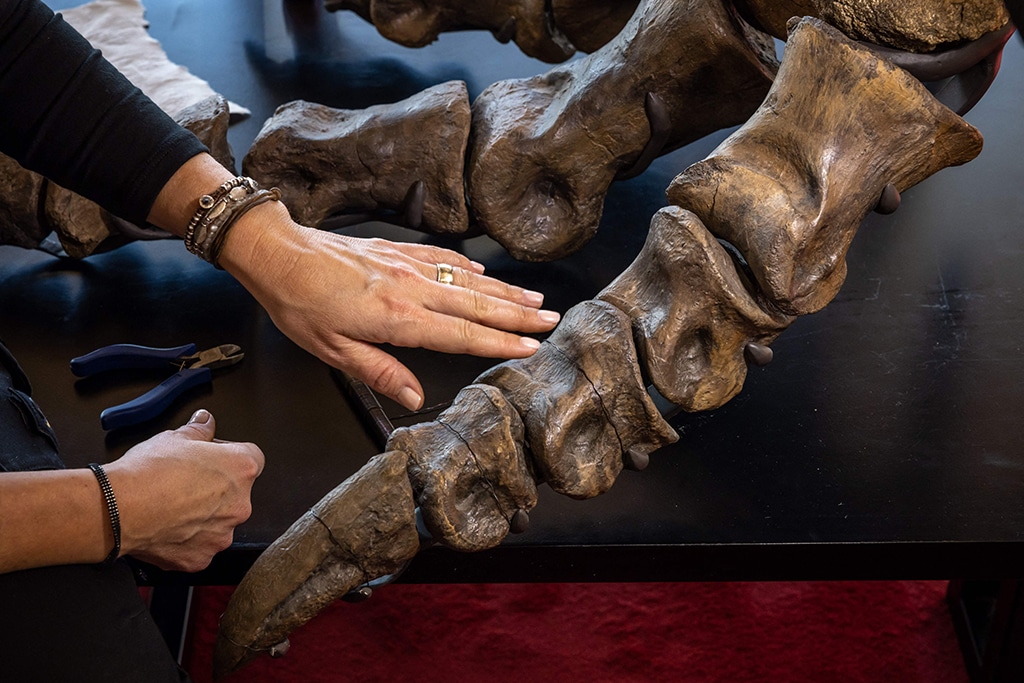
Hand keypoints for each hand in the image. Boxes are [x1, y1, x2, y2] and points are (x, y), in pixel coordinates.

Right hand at [104, 410, 263, 572]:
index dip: (228, 454)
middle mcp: (239, 504)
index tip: (209, 456)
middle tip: (185, 482)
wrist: (119, 510)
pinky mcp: (201, 558)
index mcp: (241, 468)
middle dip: (215, 487)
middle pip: (235, 493)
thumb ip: (199, 430)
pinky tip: (166, 527)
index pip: (251, 457)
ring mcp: (221, 534)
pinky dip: (186, 539)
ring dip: (202, 515)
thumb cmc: (147, 473)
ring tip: (172, 506)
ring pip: (218, 522)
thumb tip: (205, 421)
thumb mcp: (175, 437)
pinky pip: (199, 546)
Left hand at [221, 201, 560, 409]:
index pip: (462, 335)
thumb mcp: (334, 351)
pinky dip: (472, 269)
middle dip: (519, 314)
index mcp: (398, 319)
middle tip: (553, 320)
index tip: (531, 347)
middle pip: (477, 305)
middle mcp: (412, 288)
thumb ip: (380, 373)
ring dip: (505, 291)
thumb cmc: (301, 306)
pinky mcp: (400, 252)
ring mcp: (409, 266)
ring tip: (536, 299)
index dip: (500, 342)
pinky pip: (446, 260)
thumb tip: (414, 398)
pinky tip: (486, 276)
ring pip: (469, 280)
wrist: (281, 254)